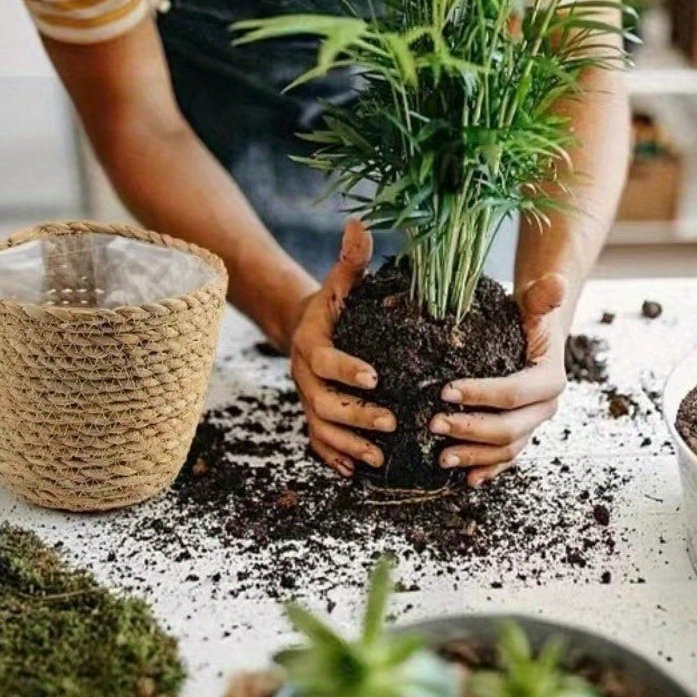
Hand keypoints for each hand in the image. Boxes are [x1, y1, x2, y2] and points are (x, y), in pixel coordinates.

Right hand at [291, 221, 396, 477]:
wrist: (305, 329)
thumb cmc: (335, 307)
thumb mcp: (342, 282)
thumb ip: (351, 261)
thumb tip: (359, 224)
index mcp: (312, 342)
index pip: (325, 360)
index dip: (346, 370)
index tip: (376, 377)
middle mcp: (305, 375)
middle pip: (322, 403)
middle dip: (356, 415)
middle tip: (392, 423)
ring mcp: (308, 399)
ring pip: (321, 429)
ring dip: (349, 445)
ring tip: (380, 458)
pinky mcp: (313, 417)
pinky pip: (317, 443)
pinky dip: (334, 458)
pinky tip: (356, 472)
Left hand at [430, 273, 568, 487]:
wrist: (536, 336)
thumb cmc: (528, 319)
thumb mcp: (532, 307)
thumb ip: (541, 298)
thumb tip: (555, 282)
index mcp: (549, 380)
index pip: (513, 393)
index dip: (480, 394)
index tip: (445, 390)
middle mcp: (545, 408)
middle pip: (509, 428)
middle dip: (470, 429)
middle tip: (433, 424)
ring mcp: (533, 425)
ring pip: (506, 449)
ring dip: (474, 456)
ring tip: (440, 457)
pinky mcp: (520, 435)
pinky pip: (505, 459)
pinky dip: (488, 470)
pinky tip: (466, 479)